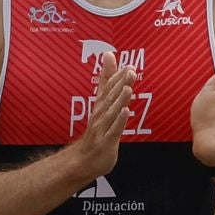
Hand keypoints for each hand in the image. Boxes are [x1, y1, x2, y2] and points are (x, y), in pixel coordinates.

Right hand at [71, 51, 133, 184]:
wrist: (84, 160)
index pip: (108, 89)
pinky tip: (125, 112)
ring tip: (127, 88)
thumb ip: (106, 79)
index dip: (117, 77)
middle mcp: (100, 115)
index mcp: (101, 106)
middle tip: (130, 72)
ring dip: (119, 100)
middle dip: (120, 85)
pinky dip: (118, 121)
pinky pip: (113, 131)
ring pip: (111, 113)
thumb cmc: (97, 130)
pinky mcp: (106, 142)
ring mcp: (102, 129)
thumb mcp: (102, 102)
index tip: (127, 65)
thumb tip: (108, 55)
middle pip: (110, 98)